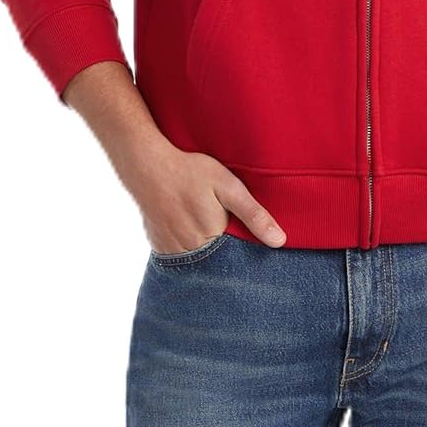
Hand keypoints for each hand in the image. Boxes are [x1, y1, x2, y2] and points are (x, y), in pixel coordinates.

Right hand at [122, 139, 286, 250]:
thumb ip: (254, 215)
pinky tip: (187, 226)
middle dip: (225, 251)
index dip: (244, 248)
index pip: (238, 258)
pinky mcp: (159, 247)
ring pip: (198, 261)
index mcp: (212, 239)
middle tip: (220, 223)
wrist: (147, 165)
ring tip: (203, 223)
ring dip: (206, 250)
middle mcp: (190, 252)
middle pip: (217, 261)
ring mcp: (172, 252)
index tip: (247, 238)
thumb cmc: (190, 172)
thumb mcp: (229, 187)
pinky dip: (187, 248)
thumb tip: (279, 242)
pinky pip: (180, 257)